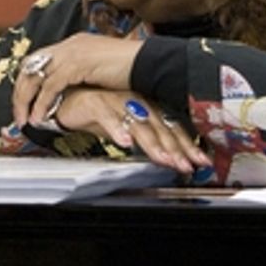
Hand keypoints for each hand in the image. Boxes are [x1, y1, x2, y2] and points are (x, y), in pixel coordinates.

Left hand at [11, 34, 140, 127]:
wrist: (149, 63)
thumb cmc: (132, 70)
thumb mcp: (100, 70)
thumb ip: (83, 76)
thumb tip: (72, 92)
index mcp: (73, 44)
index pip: (39, 60)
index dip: (28, 82)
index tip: (23, 101)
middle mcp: (69, 45)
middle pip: (30, 67)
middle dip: (20, 92)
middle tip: (18, 114)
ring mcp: (71, 52)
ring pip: (36, 77)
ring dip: (26, 101)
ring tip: (25, 120)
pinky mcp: (77, 64)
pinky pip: (50, 86)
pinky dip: (42, 103)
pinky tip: (40, 117)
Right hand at [50, 89, 210, 176]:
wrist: (66, 100)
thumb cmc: (98, 114)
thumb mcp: (126, 130)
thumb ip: (146, 142)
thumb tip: (170, 159)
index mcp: (146, 107)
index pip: (171, 127)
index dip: (186, 146)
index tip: (199, 162)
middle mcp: (135, 102)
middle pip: (159, 127)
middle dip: (174, 148)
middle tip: (184, 165)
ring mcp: (116, 101)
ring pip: (137, 123)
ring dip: (151, 142)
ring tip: (162, 158)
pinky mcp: (96, 102)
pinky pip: (108, 117)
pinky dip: (117, 129)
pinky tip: (124, 142)